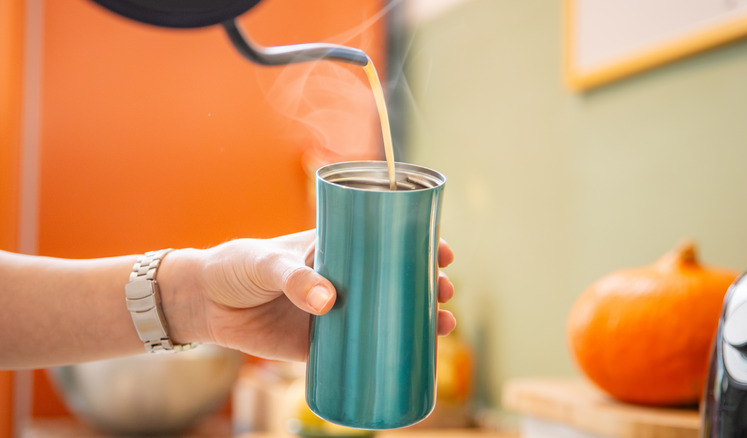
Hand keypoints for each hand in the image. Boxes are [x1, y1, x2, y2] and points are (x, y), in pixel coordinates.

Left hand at [161, 230, 455, 361]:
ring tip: (443, 324)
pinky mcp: (322, 344)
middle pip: (397, 280)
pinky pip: (363, 350)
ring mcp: (336, 312)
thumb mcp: (265, 262)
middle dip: (429, 284)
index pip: (385, 242)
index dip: (418, 245)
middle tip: (446, 290)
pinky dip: (390, 354)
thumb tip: (330, 301)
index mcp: (336, 249)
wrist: (205, 304)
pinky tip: (415, 358)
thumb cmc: (236, 267)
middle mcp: (344, 279)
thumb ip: (294, 278)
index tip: (443, 249)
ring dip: (420, 319)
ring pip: (387, 315)